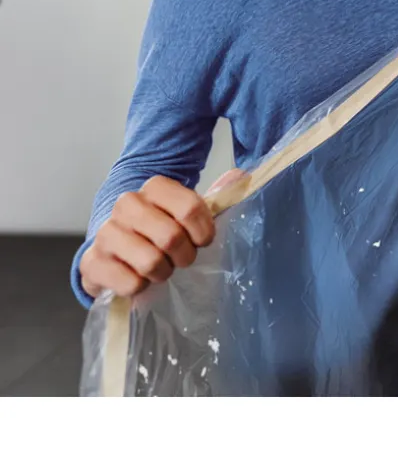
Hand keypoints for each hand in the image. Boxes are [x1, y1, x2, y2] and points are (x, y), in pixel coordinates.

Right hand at [78, 170, 239, 299]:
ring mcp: (106, 232)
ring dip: (162, 273)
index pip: (191, 208)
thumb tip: (240, 175)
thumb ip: (216, 195)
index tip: (203, 241)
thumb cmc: (159, 232)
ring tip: (159, 268)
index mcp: (154, 187)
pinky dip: (141, 287)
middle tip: (180, 259)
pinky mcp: (91, 262)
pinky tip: (137, 277)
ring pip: (151, 262)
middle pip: (171, 237)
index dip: (203, 231)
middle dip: (184, 256)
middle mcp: (126, 204)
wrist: (115, 251)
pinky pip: (131, 284)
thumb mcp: (188, 213)